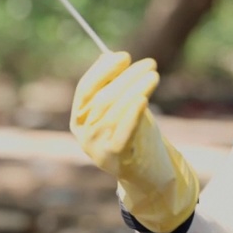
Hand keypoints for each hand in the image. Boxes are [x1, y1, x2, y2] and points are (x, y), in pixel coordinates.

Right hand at [70, 51, 198, 232]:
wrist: (148, 175)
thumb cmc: (136, 137)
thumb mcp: (123, 110)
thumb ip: (114, 88)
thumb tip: (111, 56)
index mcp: (79, 119)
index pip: (85, 89)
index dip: (103, 70)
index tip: (124, 56)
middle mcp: (83, 133)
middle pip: (102, 98)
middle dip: (126, 77)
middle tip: (149, 63)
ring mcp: (96, 147)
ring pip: (114, 111)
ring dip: (135, 89)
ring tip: (153, 75)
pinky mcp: (113, 158)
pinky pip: (122, 132)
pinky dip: (132, 113)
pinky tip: (142, 98)